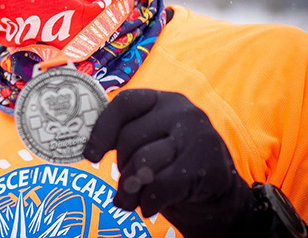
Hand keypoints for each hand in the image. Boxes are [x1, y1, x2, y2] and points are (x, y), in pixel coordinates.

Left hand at [83, 89, 257, 237]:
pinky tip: (149, 207)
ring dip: (130, 188)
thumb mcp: (149, 142)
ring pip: (144, 161)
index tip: (90, 155)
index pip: (125, 103)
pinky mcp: (205, 165)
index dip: (102, 129)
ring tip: (130, 201)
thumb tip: (90, 153)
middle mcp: (182, 112)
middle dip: (120, 166)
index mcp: (162, 100)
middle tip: (124, 184)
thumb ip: (125, 140)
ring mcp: (197, 136)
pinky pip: (160, 185)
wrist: (216, 193)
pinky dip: (148, 202)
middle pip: (130, 137)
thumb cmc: (171, 164)